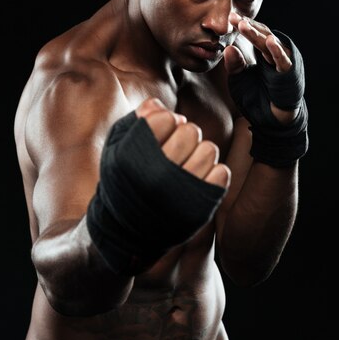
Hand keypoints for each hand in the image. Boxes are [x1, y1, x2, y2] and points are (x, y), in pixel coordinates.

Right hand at [87, 99, 230, 273]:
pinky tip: (198, 180)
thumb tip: (161, 107)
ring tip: (187, 165)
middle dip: (183, 136)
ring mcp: (181, 191)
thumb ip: (136, 121)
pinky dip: (212, 174)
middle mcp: (158, 173)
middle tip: (174, 150)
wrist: (127, 232)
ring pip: (209, 150)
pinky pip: (221, 173)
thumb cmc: (123, 183)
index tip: (159, 135)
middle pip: (190, 131)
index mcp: (134, 156)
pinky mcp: (200, 207)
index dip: (164, 123)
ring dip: (199, 154)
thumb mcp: (118, 148)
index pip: (166, 118)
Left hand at [224, 16, 297, 122]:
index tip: (230, 18)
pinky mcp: (289, 76)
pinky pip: (284, 61)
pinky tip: (269, 41)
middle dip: (248, 27)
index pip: (255, 36)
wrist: (271, 122)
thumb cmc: (258, 99)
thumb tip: (228, 48)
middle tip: (234, 18)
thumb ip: (235, 65)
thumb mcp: (240, 80)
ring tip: (244, 25)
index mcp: (265, 55)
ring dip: (258, 34)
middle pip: (263, 36)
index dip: (244, 27)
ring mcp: (284, 64)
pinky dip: (277, 51)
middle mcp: (276, 56)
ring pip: (271, 45)